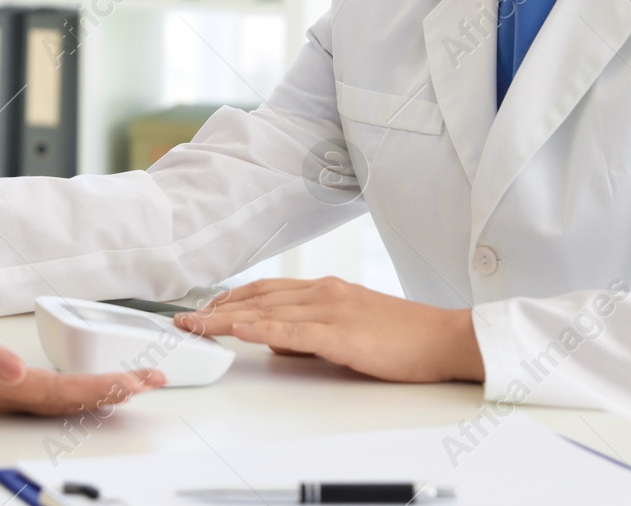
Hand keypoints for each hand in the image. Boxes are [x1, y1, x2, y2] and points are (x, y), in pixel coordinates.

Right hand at [0, 305, 166, 414]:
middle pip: (67, 402)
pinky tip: (84, 388)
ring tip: (131, 385)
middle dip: (113, 393)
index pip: (60, 393)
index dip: (102, 388)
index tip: (137, 381)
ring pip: (57, 402)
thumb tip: (17, 372)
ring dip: (96, 394)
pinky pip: (43, 396)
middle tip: (153, 381)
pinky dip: (73, 392)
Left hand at [173, 276, 484, 382]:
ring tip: (197, 325)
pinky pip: (294, 330)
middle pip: (259, 298)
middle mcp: (324, 292)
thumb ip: (312, 332)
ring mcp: (332, 309)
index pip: (266, 290)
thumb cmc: (404, 338)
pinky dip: (262, 328)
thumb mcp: (349, 330)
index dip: (231, 298)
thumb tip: (277, 340)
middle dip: (217, 308)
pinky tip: (239, 329)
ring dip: (227, 318)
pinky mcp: (342, 332)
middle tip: (185, 319)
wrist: (445, 338)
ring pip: (268, 311)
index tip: (204, 307)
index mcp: (326, 289)